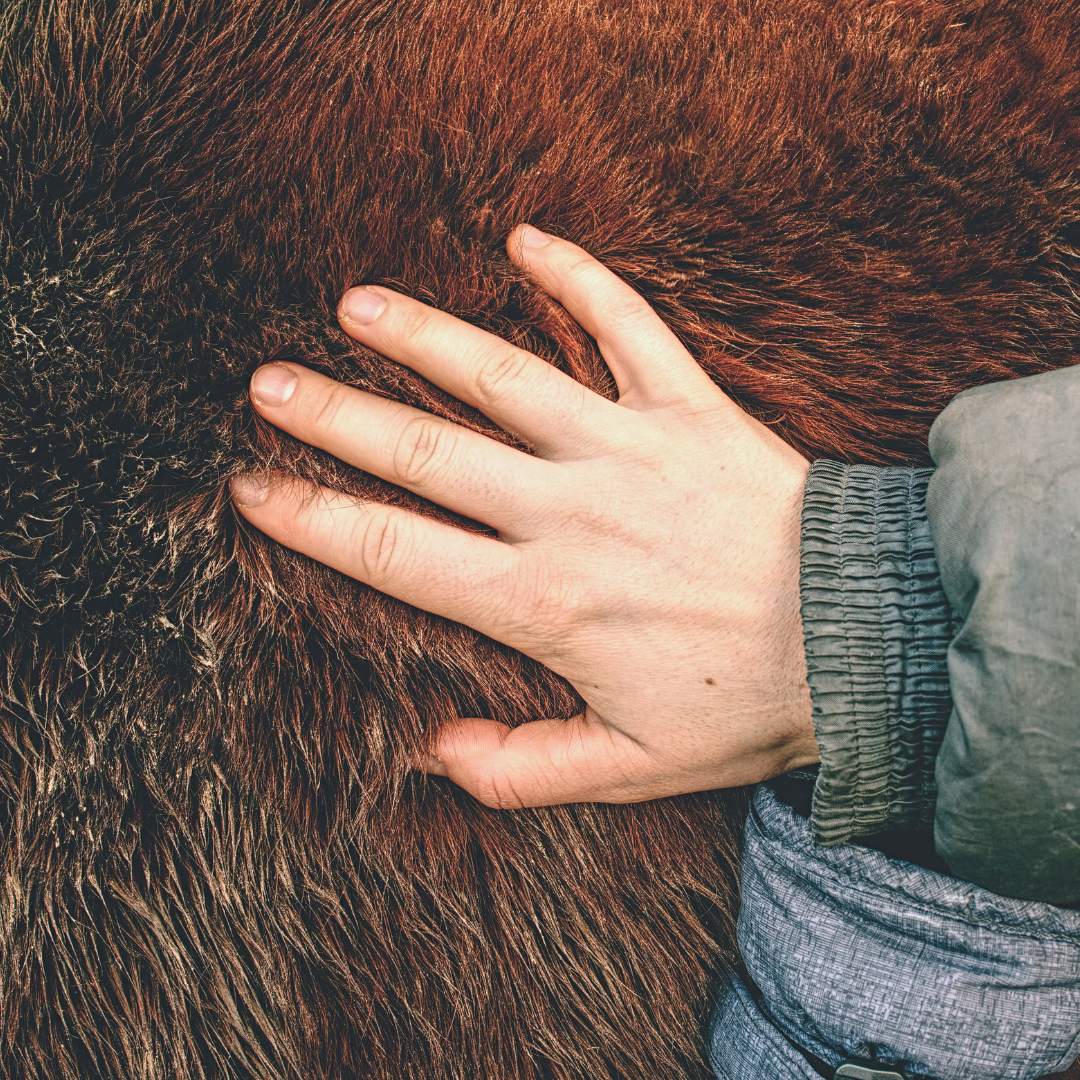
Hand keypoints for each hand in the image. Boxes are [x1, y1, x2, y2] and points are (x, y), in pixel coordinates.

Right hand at [230, 225, 817, 807]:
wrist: (863, 641)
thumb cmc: (744, 706)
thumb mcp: (629, 768)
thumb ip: (523, 771)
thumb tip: (435, 755)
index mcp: (540, 601)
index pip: (393, 552)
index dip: (309, 519)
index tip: (249, 487)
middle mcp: (567, 513)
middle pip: (423, 453)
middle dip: (333, 416)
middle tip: (267, 383)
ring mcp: (627, 449)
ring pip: (503, 375)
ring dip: (421, 335)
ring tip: (355, 304)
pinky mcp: (689, 408)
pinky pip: (628, 324)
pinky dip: (580, 275)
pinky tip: (526, 237)